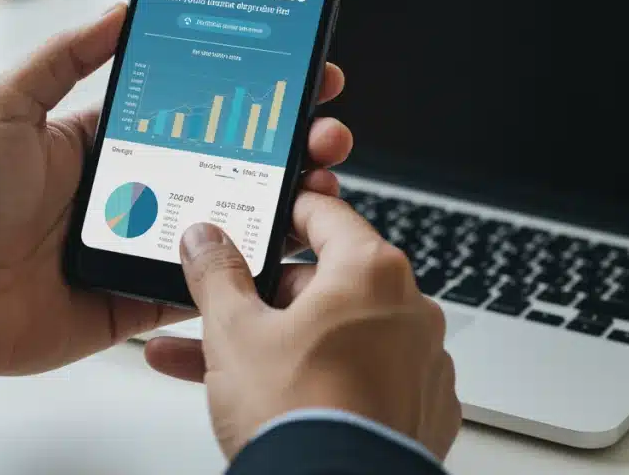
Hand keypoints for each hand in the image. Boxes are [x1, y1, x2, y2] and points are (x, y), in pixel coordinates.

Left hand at [0, 4, 353, 383]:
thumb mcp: (5, 107)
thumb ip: (63, 58)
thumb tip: (119, 10)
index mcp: (110, 140)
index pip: (196, 108)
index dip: (248, 91)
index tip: (296, 72)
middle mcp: (137, 188)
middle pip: (230, 162)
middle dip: (287, 142)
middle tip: (327, 129)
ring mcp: (145, 243)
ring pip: (231, 220)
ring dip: (283, 201)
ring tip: (322, 182)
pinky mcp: (144, 295)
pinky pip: (207, 283)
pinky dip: (248, 270)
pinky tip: (289, 249)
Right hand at [144, 193, 459, 460]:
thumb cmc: (299, 414)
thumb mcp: (234, 331)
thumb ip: (217, 274)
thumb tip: (207, 242)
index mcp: (371, 273)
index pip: (326, 214)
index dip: (285, 214)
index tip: (262, 220)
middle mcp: (410, 310)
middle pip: (328, 282)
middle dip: (268, 298)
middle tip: (226, 312)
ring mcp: (421, 363)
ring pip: (338, 337)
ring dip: (283, 344)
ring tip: (220, 366)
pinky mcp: (421, 410)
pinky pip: (363, 380)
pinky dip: (322, 381)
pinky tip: (275, 400)